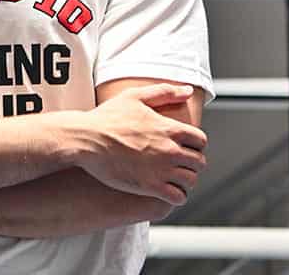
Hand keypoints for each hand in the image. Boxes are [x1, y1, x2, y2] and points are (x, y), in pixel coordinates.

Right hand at [80, 83, 206, 205]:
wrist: (87, 139)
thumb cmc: (108, 117)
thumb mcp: (135, 96)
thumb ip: (164, 92)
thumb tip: (188, 90)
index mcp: (169, 128)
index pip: (201, 140)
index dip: (195, 143)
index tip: (185, 145)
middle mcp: (170, 150)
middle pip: (199, 162)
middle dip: (192, 161)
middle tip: (179, 161)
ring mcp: (161, 170)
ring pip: (191, 181)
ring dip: (185, 179)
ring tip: (174, 176)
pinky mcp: (150, 186)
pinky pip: (178, 197)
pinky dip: (176, 195)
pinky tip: (166, 189)